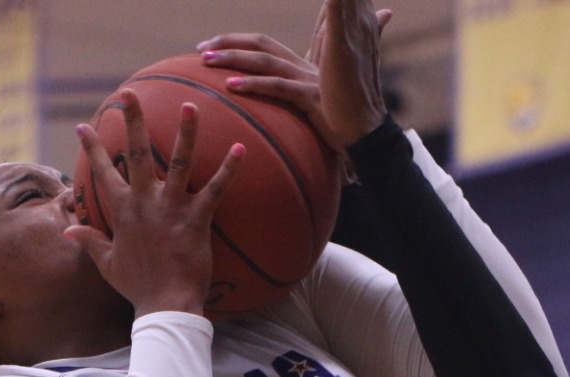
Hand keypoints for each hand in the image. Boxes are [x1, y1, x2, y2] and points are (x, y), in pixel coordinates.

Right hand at [65, 90, 243, 316]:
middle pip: (138, 152)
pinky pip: (216, 189)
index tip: (84, 125)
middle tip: (129, 93)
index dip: (92, 147)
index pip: (103, 171)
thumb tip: (68, 229)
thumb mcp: (107, 263)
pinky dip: (229, 169)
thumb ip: (90, 241)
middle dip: (132, 120)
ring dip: (185, 132)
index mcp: (123, 211)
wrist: (165, 306)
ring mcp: (171, 208)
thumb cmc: (138, 287)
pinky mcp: (197, 219)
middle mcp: (145, 202)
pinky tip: (241, 148)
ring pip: (179, 161)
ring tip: (190, 105)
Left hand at [198, 0, 392, 149]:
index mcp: (304, 67)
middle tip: (200, 48)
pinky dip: (253, 84)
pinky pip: (278, 88)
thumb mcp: (316, 108)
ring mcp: (309, 81)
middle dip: (229, 42)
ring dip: (232, 57)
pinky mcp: (313, 99)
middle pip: (261, 44)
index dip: (238, 41)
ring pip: (265, 61)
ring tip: (205, 59)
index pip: (265, 44)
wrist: (370, 141)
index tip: (210, 45)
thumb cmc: (342, 128)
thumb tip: (276, 112)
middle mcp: (305, 68)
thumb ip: (294, 100)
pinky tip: (230, 86)